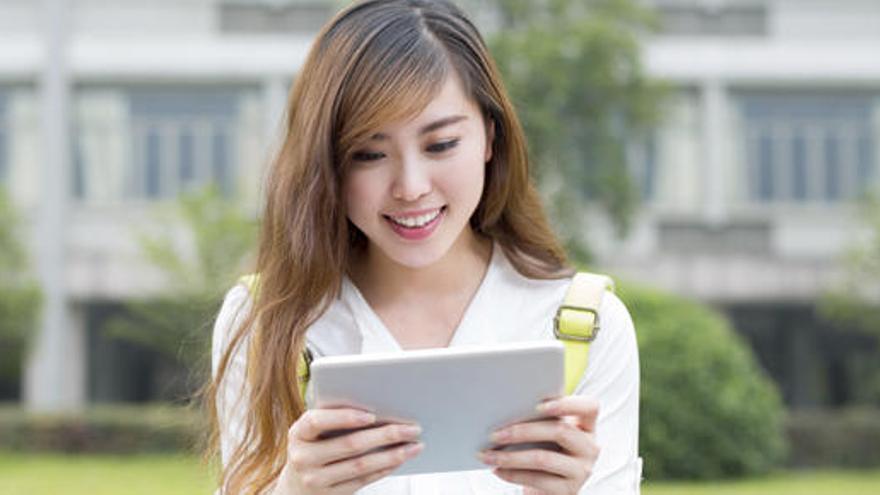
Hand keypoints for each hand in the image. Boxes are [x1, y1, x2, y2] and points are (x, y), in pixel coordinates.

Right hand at [277, 407, 422, 494]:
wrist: (294, 487)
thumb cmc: (312, 447)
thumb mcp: (312, 432)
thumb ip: (333, 418)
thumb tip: (379, 405)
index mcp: (298, 433)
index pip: (317, 421)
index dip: (344, 417)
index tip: (371, 415)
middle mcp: (303, 457)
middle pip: (350, 445)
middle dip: (386, 435)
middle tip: (412, 427)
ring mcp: (315, 480)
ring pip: (361, 465)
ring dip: (393, 455)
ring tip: (414, 445)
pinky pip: (363, 480)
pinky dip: (384, 469)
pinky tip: (400, 459)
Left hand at [479, 396, 599, 494]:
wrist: (549, 490)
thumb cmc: (546, 452)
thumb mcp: (548, 434)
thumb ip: (540, 420)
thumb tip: (504, 410)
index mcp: (586, 426)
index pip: (590, 407)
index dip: (567, 404)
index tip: (538, 404)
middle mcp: (589, 447)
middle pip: (560, 431)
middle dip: (523, 431)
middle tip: (494, 434)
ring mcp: (582, 470)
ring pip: (544, 458)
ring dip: (510, 456)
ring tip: (488, 455)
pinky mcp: (569, 490)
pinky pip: (537, 479)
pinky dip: (513, 474)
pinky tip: (497, 469)